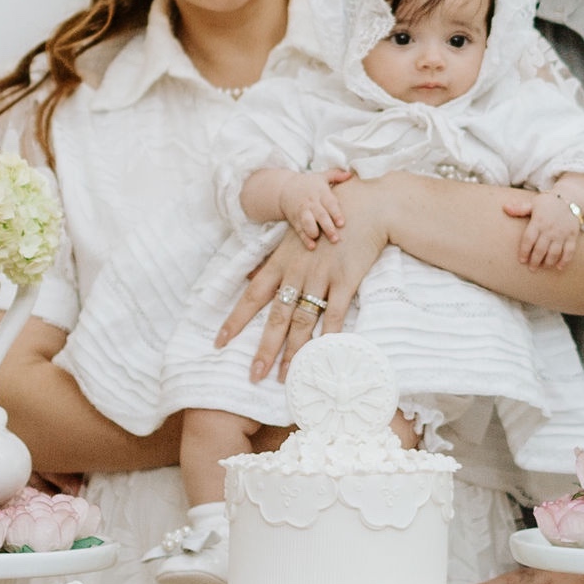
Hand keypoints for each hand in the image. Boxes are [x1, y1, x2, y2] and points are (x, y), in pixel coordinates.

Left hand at [217, 197, 396, 377]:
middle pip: (277, 317)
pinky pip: (336, 313)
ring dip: (294, 351)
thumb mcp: (293, 238)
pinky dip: (330, 335)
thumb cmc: (326, 223)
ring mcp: (322, 277)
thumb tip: (252, 278)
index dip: (235, 320)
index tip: (220, 342)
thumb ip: (275, 262)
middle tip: (255, 374)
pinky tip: (324, 354)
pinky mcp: (346, 280)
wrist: (364, 207)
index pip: (252, 296)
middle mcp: (297, 273)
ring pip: (304, 321)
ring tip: (286, 376)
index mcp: (280, 263)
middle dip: (264, 348)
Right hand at [280, 170, 344, 242]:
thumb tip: (350, 174)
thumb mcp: (321, 177)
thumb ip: (336, 175)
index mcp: (320, 192)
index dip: (335, 213)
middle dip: (327, 227)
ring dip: (313, 232)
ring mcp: (302, 212)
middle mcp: (311, 203)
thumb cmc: (308, 184)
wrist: (284, 188)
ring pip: (307, 222)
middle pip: (320, 215)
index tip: (341, 223)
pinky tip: (311, 246)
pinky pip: (300, 230)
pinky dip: (305, 239)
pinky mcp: (295, 220)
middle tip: (335, 238)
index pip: (329, 203)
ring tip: (318, 239)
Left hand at [511, 189, 577, 268]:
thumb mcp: (533, 203)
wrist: (571, 198)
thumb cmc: (548, 202)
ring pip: (554, 252)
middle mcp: (550, 229)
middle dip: (535, 261)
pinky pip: (569, 251)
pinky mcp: (572, 236)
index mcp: (538, 221)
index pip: (529, 239)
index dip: (524, 251)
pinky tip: (559, 267)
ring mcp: (562, 233)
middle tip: (531, 268)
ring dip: (548, 262)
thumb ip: (519, 208)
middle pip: (541, 249)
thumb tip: (505, 207)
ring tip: (543, 267)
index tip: (521, 260)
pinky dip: (565, 260)